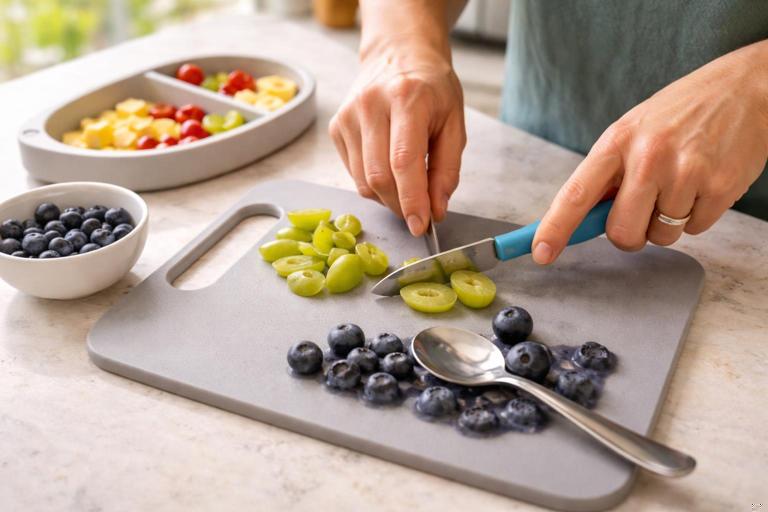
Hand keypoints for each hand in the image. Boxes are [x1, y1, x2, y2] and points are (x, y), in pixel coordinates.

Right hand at [329, 35, 465, 235]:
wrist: (398, 52)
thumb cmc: (431, 87)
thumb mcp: (454, 122)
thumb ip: (447, 170)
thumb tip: (435, 210)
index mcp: (406, 98)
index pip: (404, 161)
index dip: (412, 200)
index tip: (421, 225)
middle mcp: (370, 104)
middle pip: (379, 177)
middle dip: (400, 205)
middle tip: (419, 212)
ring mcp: (348, 116)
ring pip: (363, 181)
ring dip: (387, 197)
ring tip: (406, 185)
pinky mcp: (336, 127)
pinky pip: (353, 174)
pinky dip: (373, 183)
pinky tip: (387, 166)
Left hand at [532, 40, 767, 263]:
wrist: (746, 87)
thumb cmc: (681, 113)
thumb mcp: (634, 130)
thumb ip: (608, 175)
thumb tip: (580, 222)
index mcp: (618, 141)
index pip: (575, 194)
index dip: (555, 228)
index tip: (540, 253)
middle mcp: (649, 156)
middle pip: (621, 232)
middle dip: (629, 234)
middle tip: (643, 212)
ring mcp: (686, 172)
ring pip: (661, 236)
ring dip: (668, 222)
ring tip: (682, 182)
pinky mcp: (720, 187)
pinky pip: (695, 230)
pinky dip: (697, 215)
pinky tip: (704, 182)